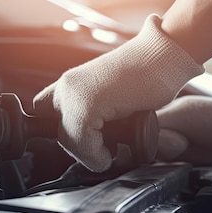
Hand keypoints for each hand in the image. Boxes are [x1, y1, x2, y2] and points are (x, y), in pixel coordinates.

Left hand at [33, 14, 202, 171]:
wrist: (166, 57)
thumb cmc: (149, 78)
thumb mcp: (113, 98)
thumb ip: (96, 114)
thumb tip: (90, 146)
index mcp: (71, 84)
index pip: (46, 117)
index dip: (66, 135)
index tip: (89, 145)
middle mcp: (67, 86)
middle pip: (58, 134)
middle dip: (80, 149)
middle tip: (104, 153)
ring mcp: (75, 92)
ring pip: (67, 140)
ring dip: (88, 154)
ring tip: (109, 153)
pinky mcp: (88, 101)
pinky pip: (81, 141)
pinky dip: (96, 155)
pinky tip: (112, 152)